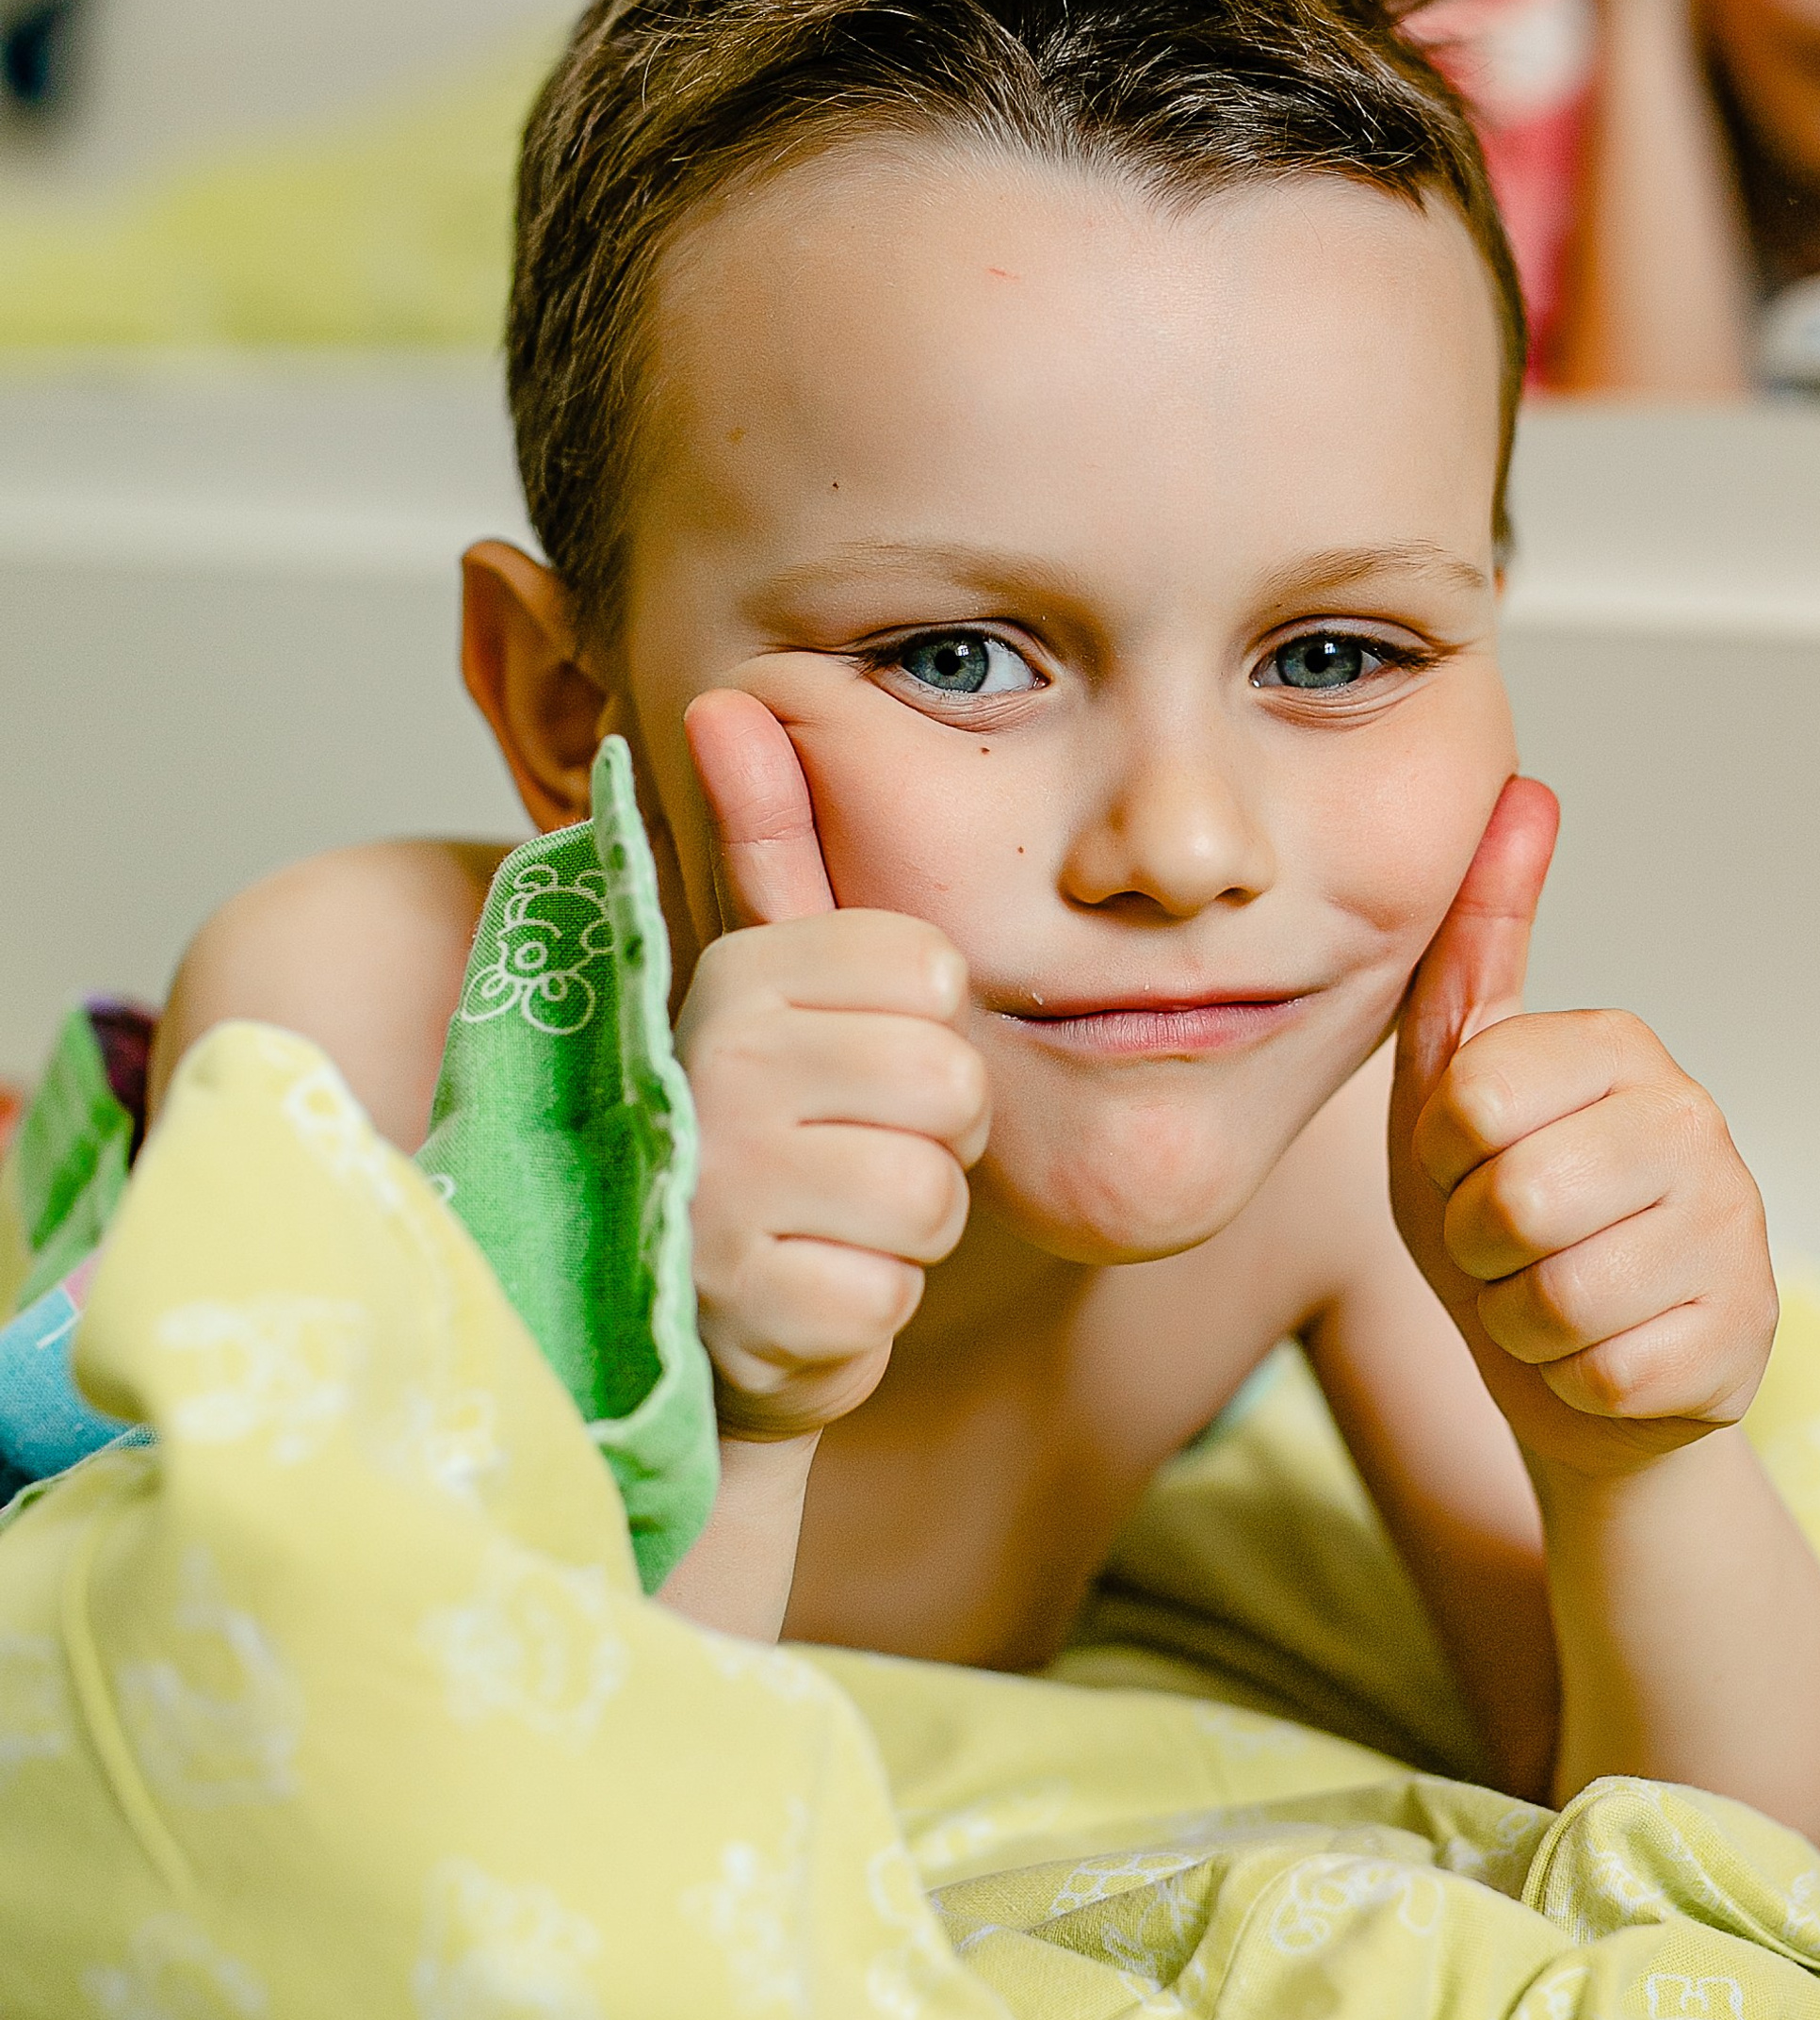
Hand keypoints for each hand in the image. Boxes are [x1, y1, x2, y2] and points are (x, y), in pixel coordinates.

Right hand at [677, 688, 990, 1444]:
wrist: (667, 1319)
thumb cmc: (752, 1131)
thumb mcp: (768, 984)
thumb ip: (767, 841)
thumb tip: (729, 700)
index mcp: (742, 974)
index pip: (936, 979)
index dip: (927, 1036)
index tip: (857, 1065)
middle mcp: (722, 1068)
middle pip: (953, 1088)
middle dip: (927, 1141)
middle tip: (845, 1155)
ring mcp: (727, 1192)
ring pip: (933, 1197)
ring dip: (901, 1231)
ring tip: (822, 1223)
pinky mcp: (753, 1312)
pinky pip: (893, 1296)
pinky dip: (863, 1311)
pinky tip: (802, 1292)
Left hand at [1388, 780, 1778, 1478]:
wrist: (1575, 1376)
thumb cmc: (1498, 1220)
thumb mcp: (1451, 1084)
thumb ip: (1474, 945)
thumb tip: (1524, 786)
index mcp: (1616, 1045)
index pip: (1469, 1102)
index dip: (1442, 1161)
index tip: (1470, 1169)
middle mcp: (1693, 1118)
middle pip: (1509, 1204)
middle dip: (1476, 1251)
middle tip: (1509, 1248)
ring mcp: (1735, 1228)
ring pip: (1555, 1299)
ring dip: (1519, 1324)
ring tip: (1549, 1298)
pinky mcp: (1747, 1336)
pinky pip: (1604, 1375)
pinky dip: (1573, 1383)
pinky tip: (1602, 1353)